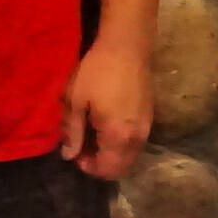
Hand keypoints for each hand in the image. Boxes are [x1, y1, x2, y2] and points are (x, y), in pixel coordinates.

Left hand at [61, 38, 151, 179]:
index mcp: (118, 137)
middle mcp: (137, 139)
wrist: (126, 47)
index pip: (107, 169)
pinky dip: (121, 144)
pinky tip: (105, 127)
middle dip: (100, 164)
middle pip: (121, 167)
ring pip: (130, 156)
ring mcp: (146, 128)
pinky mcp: (149, 117)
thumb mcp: (76, 100)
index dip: (88, 167)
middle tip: (81, 147)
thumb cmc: (97, 72)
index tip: (73, 154)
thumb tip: (68, 155)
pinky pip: (135, 143)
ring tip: (91, 136)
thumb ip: (72, 131)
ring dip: (111, 155)